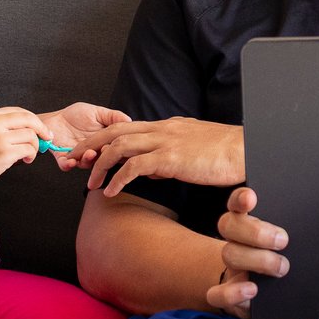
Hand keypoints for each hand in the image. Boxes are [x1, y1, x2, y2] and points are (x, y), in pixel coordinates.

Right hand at [0, 107, 48, 192]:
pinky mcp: (4, 153)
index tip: (41, 129)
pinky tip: (25, 160)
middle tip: (47, 137)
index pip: (19, 112)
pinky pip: (28, 149)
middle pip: (29, 119)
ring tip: (28, 155)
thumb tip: (28, 129)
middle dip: (42, 129)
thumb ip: (1, 127)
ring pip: (31, 136)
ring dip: (35, 147)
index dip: (33, 120)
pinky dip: (31, 155)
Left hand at [41, 102, 131, 171]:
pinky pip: (66, 165)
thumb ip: (113, 116)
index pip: (113, 146)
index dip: (116, 147)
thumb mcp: (98, 112)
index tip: (117, 144)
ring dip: (87, 160)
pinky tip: (70, 161)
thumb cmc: (76, 115)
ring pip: (85, 164)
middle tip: (103, 150)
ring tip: (89, 153)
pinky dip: (68, 165)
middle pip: (101, 158)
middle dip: (103, 155)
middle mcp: (93, 150)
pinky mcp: (63, 158)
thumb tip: (129, 120)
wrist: (55, 118)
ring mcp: (79, 156)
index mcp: (103, 141)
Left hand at [80, 118, 245, 195]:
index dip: (103, 139)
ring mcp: (165, 141)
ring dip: (99, 165)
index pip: (125, 127)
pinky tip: (111, 192)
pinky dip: (117, 179)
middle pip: (114, 131)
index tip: (89, 153)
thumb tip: (151, 171)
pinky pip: (134, 166)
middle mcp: (161, 128)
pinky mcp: (170, 157)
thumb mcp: (192, 151)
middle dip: (90, 146)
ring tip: (90, 183)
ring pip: (119, 146)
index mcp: (166, 125)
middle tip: (73, 161)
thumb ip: (169, 156)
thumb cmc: (224, 154)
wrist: (245, 150)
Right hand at [206, 187, 288, 318]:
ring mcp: (231, 265)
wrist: (274, 291)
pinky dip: (232, 292)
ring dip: (257, 260)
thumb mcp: (293, 237)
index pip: (238, 202)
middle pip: (229, 225)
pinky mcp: (226, 292)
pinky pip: (216, 293)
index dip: (240, 199)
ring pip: (229, 254)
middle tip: (284, 240)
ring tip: (282, 267)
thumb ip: (296, 227)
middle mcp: (236, 239)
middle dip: (255, 232)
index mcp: (250, 220)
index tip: (252, 198)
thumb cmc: (288, 255)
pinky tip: (252, 290)